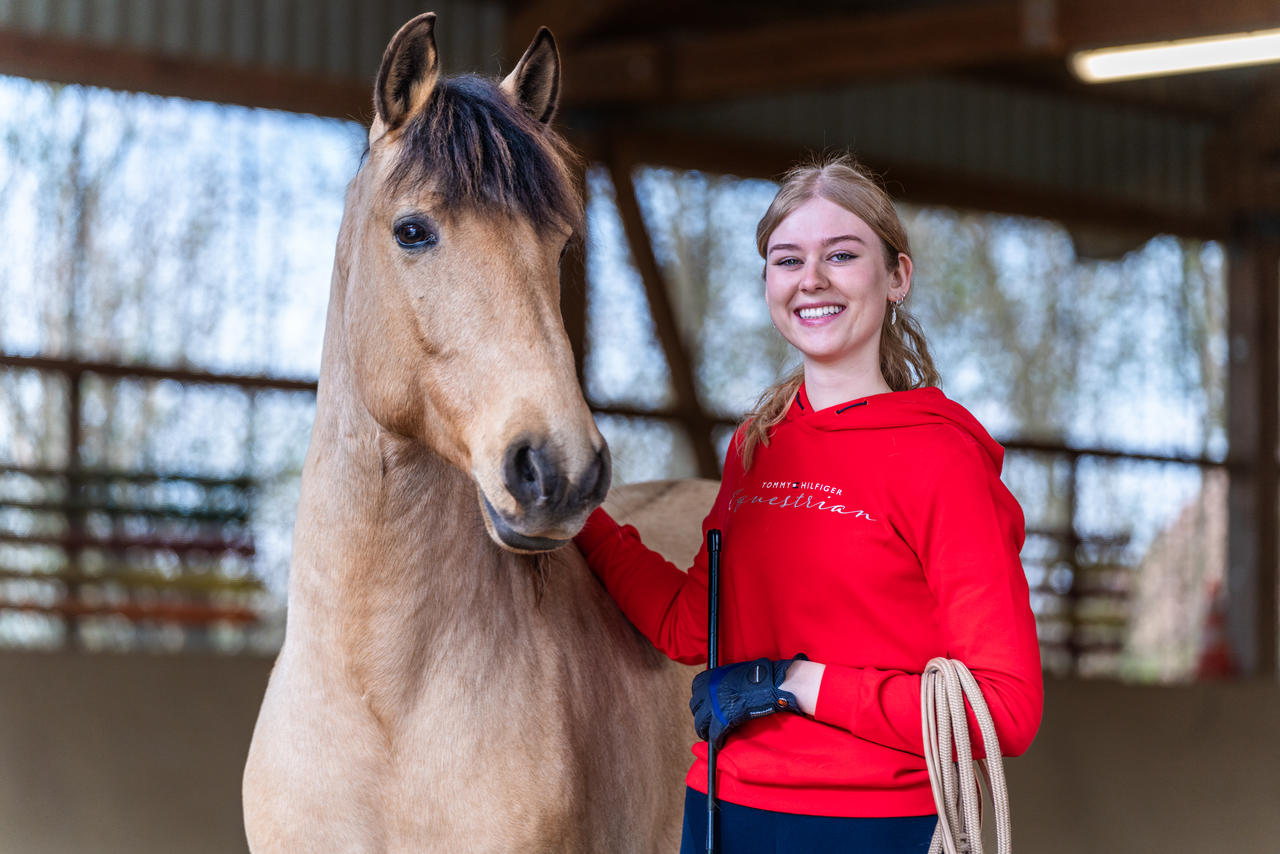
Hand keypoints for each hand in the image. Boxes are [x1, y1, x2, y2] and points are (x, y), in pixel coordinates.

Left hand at [690, 655, 806, 748]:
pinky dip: (717, 741)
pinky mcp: (722, 719)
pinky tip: (720, 743)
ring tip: (710, 735)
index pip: (696, 693)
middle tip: (707, 723)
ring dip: (705, 730)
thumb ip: (722, 682)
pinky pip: (714, 734)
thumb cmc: (757, 676)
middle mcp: (706, 690)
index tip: (705, 709)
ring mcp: (713, 705)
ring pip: (700, 724)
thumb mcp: (732, 673)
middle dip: (701, 717)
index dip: (701, 703)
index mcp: (708, 677)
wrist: (769, 682)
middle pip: (695, 708)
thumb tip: (721, 692)